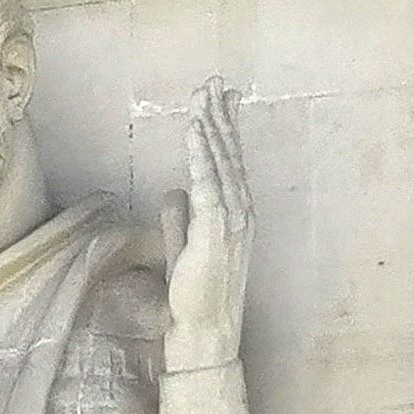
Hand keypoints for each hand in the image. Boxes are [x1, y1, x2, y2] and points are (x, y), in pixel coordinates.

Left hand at [161, 78, 253, 373]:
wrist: (205, 331)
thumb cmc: (194, 296)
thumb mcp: (184, 248)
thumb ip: (180, 218)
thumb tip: (172, 191)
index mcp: (236, 215)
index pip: (229, 162)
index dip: (224, 128)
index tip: (219, 98)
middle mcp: (241, 212)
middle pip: (228, 153)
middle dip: (219, 115)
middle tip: (213, 82)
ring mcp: (233, 221)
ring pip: (220, 161)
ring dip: (211, 124)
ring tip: (203, 94)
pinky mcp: (216, 230)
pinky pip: (209, 182)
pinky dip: (203, 153)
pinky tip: (197, 128)